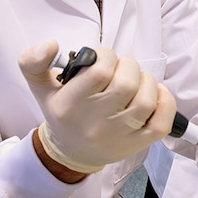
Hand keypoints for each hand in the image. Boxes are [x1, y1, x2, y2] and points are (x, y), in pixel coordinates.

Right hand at [18, 40, 175, 175]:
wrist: (71, 152)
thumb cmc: (62, 113)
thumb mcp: (40, 86)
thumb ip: (33, 61)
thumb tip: (50, 45)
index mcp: (70, 107)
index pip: (100, 71)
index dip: (106, 56)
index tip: (103, 58)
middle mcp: (96, 123)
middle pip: (126, 84)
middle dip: (127, 66)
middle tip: (119, 69)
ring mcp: (120, 135)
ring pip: (146, 100)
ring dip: (145, 81)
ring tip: (134, 81)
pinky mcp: (139, 143)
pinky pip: (162, 123)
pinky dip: (164, 102)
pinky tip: (153, 95)